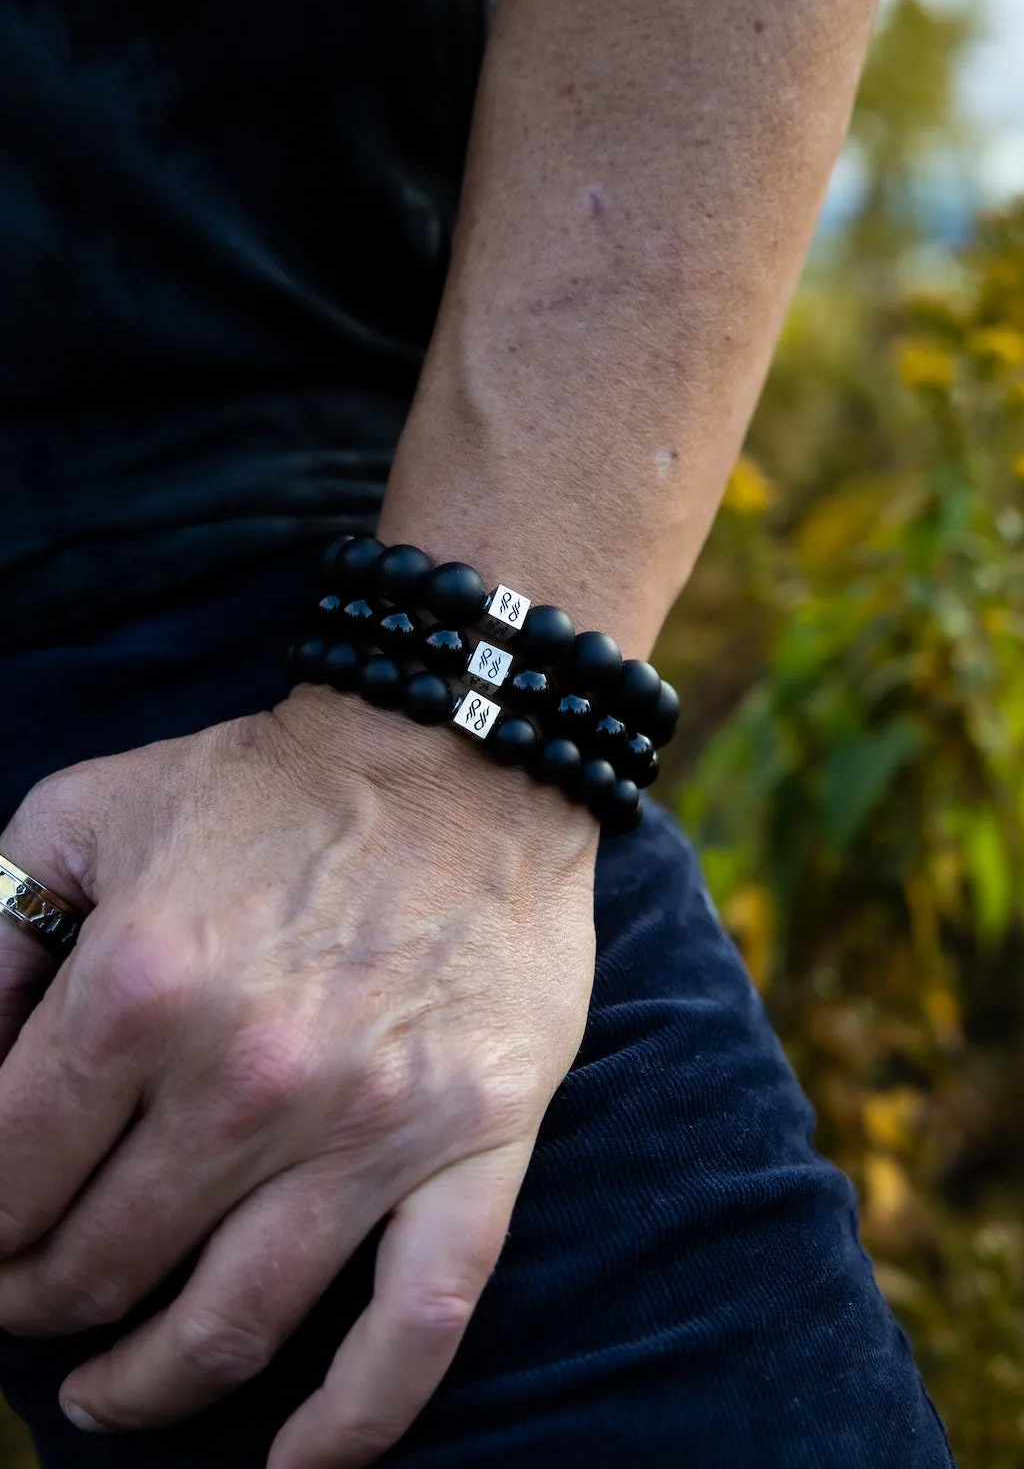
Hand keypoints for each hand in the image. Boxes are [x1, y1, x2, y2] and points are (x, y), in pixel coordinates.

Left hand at [0, 685, 597, 1466]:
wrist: (455, 754)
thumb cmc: (267, 785)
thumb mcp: (87, 816)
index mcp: (139, 990)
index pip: (2, 1180)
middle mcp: (247, 1079)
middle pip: (99, 1265)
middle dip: (36, 1302)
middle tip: (31, 1298)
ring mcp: (369, 1127)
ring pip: (228, 1326)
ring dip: (142, 1386)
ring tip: (106, 1392)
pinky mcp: (471, 1146)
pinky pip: (415, 1330)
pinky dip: (351, 1425)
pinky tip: (292, 1466)